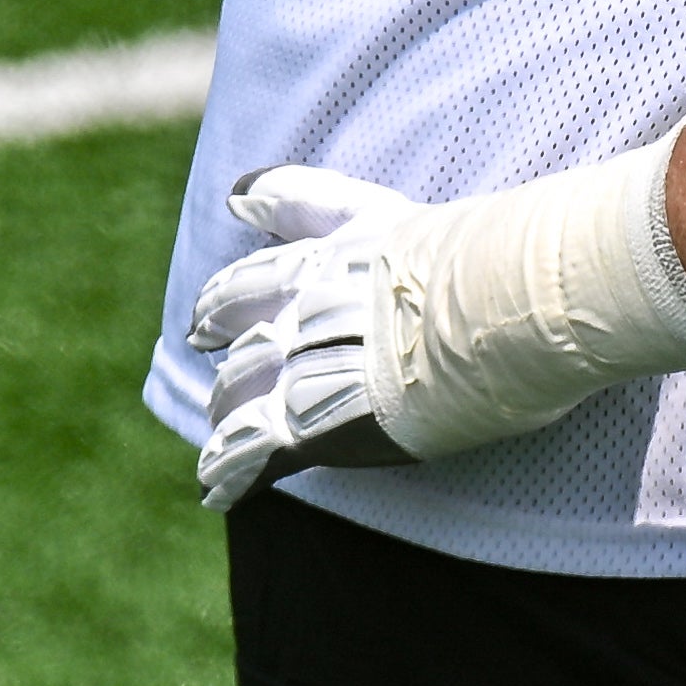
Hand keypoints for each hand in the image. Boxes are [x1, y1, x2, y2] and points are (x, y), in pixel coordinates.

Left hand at [183, 164, 422, 508]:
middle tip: (220, 390)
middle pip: (242, 349)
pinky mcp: (310, 426)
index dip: (222, 306)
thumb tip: (234, 192)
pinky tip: (217, 493)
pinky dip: (231, 475)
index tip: (203, 323)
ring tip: (221, 442)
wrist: (482, 308)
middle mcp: (294, 318)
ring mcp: (297, 373)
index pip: (247, 287)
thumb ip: (302, 197)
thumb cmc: (449, 257)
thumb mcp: (371, 211)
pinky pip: (252, 454)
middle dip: (228, 369)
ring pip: (238, 399)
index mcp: (311, 268)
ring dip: (227, 421)